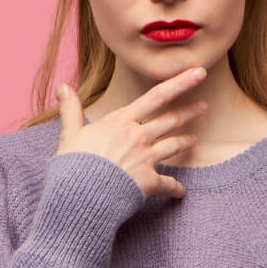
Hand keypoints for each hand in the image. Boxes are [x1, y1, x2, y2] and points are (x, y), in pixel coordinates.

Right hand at [56, 66, 207, 197]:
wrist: (80, 195)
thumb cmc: (72, 164)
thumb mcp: (69, 134)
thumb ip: (70, 109)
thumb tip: (62, 86)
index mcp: (120, 122)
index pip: (156, 96)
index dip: (180, 83)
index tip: (198, 72)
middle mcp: (138, 137)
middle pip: (171, 119)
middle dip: (190, 111)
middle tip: (204, 105)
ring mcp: (146, 159)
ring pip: (174, 145)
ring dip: (186, 141)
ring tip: (195, 139)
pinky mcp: (149, 182)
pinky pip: (169, 184)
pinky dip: (176, 189)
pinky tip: (181, 192)